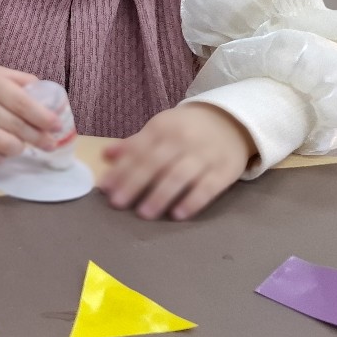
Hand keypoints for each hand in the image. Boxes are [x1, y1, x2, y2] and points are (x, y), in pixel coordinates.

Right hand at [0, 59, 60, 165]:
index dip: (42, 117)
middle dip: (38, 137)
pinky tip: (6, 150)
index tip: (56, 126)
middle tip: (50, 143)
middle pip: (16, 127)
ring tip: (24, 145)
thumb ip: (24, 82)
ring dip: (20, 148)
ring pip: (3, 145)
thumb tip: (49, 101)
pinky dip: (1, 157)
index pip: (22, 103)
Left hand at [100, 104, 254, 219]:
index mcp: (162, 128)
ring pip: (179, 175)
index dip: (121, 169)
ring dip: (160, 195)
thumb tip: (105, 155)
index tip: (105, 188)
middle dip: (134, 183)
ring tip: (144, 213)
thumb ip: (133, 144)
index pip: (137, 150)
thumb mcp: (160, 130)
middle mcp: (182, 140)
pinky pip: (208, 187)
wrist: (231, 121)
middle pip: (155, 163)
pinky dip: (193, 201)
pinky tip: (178, 214)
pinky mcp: (225, 170)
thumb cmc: (186, 130)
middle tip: (118, 203)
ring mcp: (204, 155)